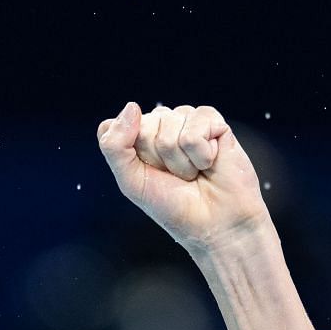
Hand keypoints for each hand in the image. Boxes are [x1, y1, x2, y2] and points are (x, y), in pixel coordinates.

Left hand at [96, 102, 272, 252]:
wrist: (215, 224)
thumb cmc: (174, 206)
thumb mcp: (131, 182)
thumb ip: (115, 146)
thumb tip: (131, 106)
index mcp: (137, 138)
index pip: (118, 127)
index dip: (133, 157)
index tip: (150, 177)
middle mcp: (161, 125)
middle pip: (145, 125)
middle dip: (159, 159)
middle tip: (176, 177)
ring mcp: (187, 120)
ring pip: (170, 125)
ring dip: (181, 160)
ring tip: (194, 172)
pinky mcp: (213, 121)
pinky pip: (195, 128)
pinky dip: (201, 154)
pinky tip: (210, 163)